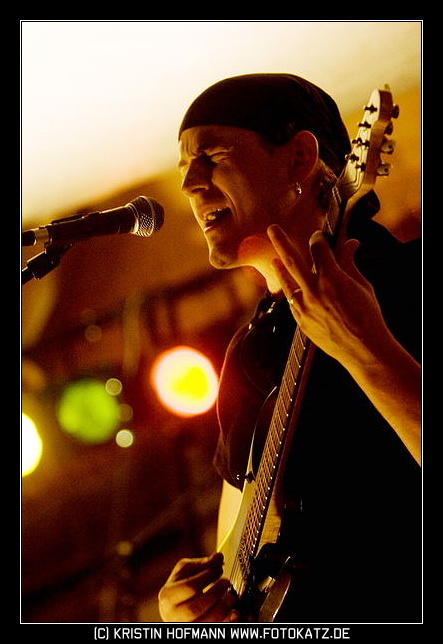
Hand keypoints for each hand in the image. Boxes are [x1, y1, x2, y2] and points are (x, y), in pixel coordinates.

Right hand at [158, 553, 238, 621]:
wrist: (173, 608)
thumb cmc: (180, 586)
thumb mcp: (186, 571)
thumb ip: (202, 564)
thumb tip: (218, 557)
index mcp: (168, 595)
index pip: (190, 586)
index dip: (207, 577)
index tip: (219, 569)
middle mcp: (172, 614)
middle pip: (197, 607)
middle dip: (216, 593)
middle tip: (226, 582)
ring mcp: (185, 626)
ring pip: (205, 622)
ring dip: (222, 608)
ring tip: (231, 596)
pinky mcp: (196, 632)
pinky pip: (213, 628)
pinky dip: (225, 620)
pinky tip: (233, 612)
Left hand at [267, 225, 392, 367]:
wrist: (363, 350)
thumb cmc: (368, 317)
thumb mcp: (363, 286)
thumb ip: (350, 263)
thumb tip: (350, 243)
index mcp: (332, 278)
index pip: (318, 248)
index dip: (318, 238)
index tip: (318, 236)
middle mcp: (314, 291)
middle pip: (292, 259)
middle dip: (281, 241)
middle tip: (271, 228)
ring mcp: (305, 307)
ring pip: (287, 283)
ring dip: (280, 270)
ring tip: (274, 261)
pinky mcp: (302, 322)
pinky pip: (293, 302)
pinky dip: (292, 293)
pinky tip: (291, 289)